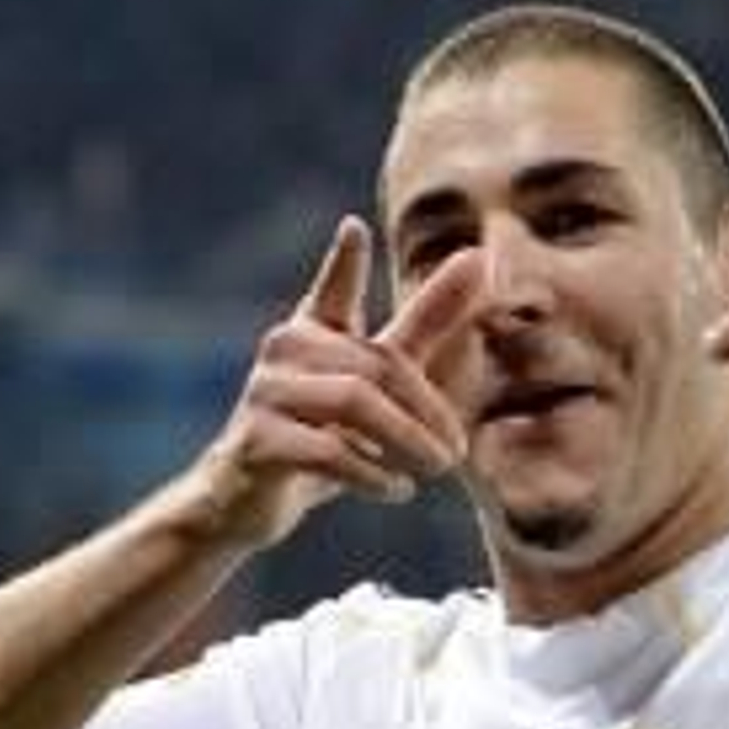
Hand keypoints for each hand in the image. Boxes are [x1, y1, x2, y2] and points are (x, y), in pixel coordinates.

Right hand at [198, 215, 481, 548]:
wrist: (247, 499)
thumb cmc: (321, 433)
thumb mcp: (382, 376)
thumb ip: (427, 322)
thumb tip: (481, 256)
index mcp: (312, 329)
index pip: (332, 289)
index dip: (344, 264)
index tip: (355, 229)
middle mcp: (284, 350)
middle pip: (378, 367)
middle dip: (426, 412)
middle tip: (455, 453)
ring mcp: (265, 393)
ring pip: (355, 404)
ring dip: (407, 442)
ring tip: (435, 469)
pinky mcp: (256, 441)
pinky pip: (327, 452)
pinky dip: (372, 474)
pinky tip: (397, 490)